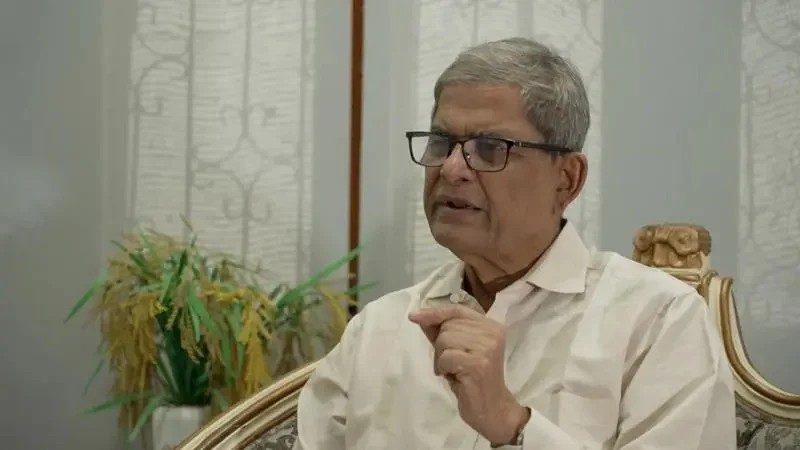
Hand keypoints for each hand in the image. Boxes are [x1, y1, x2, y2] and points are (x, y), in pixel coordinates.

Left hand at [408, 305, 528, 444]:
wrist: (492, 409)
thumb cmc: (472, 379)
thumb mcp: (457, 350)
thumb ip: (441, 332)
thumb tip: (420, 315)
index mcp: (491, 326)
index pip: (457, 310)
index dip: (435, 312)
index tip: (414, 316)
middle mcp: (492, 332)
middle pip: (448, 325)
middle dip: (441, 344)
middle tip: (452, 363)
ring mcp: (487, 347)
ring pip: (445, 340)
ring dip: (441, 358)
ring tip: (454, 370)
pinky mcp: (478, 363)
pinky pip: (446, 357)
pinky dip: (443, 368)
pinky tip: (455, 377)